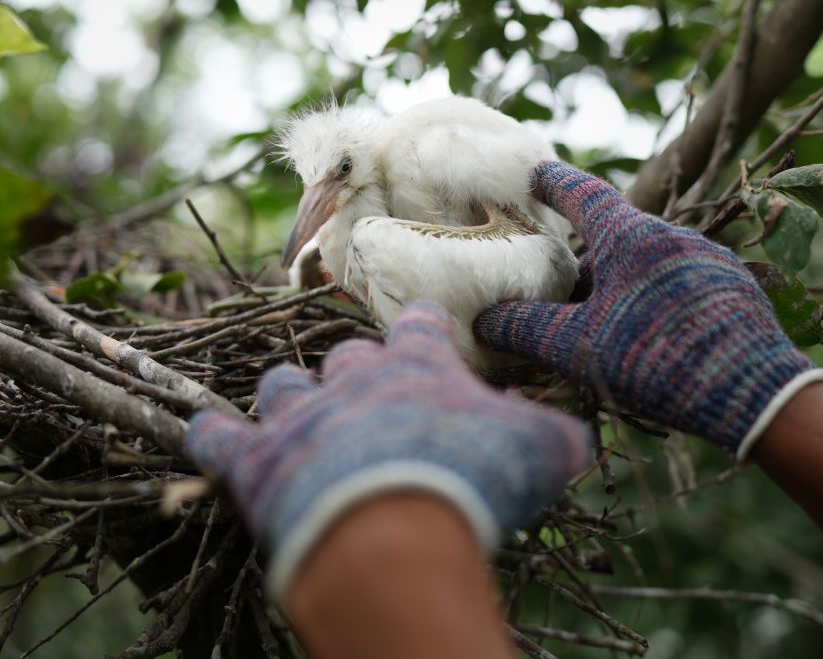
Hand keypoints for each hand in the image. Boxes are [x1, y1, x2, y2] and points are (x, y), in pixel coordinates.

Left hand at [186, 301, 589, 597]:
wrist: (394, 532)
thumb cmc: (472, 481)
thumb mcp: (543, 452)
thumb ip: (558, 433)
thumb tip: (578, 436)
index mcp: (419, 366)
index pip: (419, 325)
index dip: (423, 327)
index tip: (424, 328)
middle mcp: (355, 379)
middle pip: (348, 355)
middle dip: (357, 369)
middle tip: (372, 397)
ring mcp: (300, 416)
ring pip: (283, 383)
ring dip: (292, 395)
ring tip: (301, 411)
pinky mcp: (256, 460)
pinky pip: (219, 436)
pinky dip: (213, 435)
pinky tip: (209, 434)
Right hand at [474, 161, 822, 457]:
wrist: (756, 393)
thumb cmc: (657, 360)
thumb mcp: (579, 348)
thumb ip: (525, 330)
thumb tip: (483, 319)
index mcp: (631, 236)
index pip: (582, 193)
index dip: (554, 183)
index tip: (536, 174)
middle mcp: (673, 236)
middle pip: (613, 238)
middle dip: (583, 263)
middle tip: (559, 294)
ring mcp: (708, 260)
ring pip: (646, 263)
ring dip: (618, 286)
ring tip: (601, 328)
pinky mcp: (732, 288)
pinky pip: (677, 281)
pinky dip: (651, 298)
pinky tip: (648, 337)